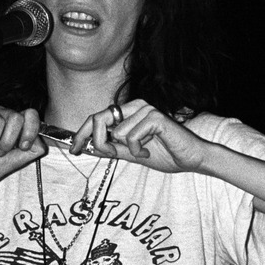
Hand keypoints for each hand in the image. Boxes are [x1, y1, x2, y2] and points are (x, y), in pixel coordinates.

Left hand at [70, 99, 209, 172]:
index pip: (97, 118)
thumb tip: (90, 147)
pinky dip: (138, 148)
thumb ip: (113, 148)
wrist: (190, 158)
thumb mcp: (131, 152)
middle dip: (98, 142)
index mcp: (129, 112)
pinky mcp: (154, 117)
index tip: (74, 149)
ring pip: (116, 132)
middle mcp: (135, 106)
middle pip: (99, 119)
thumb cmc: (165, 153)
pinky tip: (150, 149)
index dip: (82, 133)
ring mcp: (145, 109)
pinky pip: (131, 136)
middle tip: (110, 154)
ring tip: (143, 151)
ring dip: (127, 149)